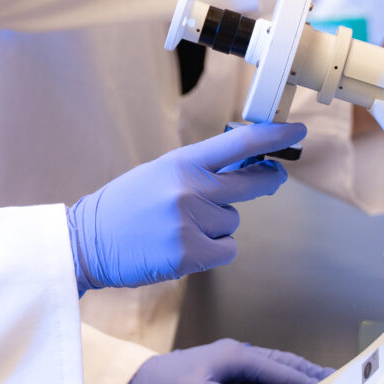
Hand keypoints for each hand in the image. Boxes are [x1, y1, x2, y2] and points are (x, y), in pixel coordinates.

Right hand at [67, 122, 305, 292]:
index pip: (238, 145)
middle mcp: (189, 189)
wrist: (87, 241)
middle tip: (274, 178)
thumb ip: (200, 171)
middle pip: (251, 184)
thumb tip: (249, 167)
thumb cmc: (126, 206)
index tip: (296, 130)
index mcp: (181, 163)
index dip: (273, 137)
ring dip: (217, 227)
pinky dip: (211, 252)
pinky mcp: (189, 254)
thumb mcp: (160, 174)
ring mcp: (190, 222)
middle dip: (267, 181)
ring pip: (233, 222)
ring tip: (180, 227)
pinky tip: (182, 248)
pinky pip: (225, 250)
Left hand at [111, 339, 331, 383]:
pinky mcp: (220, 370)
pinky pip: (259, 372)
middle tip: (335, 378)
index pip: (278, 370)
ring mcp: (227, 360)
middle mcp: (234, 353)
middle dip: (307, 370)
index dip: (305, 380)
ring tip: (317, 380)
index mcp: (234, 356)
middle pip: (280, 361)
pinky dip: (278, 377)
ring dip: (294, 372)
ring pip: (271, 365)